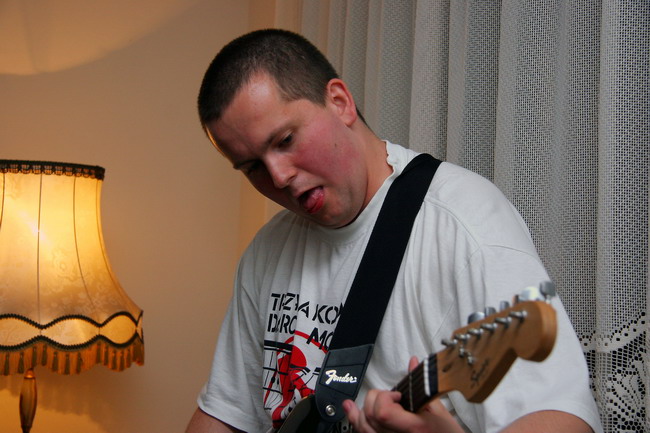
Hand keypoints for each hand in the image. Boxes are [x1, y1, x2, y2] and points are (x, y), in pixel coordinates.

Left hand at [342, 357, 464, 432]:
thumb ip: (421, 386)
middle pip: (370, 417)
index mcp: (414, 427)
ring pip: (364, 429)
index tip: (395, 394)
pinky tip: (355, 415)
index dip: (384, 398)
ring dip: (358, 413)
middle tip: (388, 398)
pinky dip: (358, 425)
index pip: (383, 412)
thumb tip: (414, 364)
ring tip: (357, 404)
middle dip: (372, 400)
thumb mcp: (439, 410)